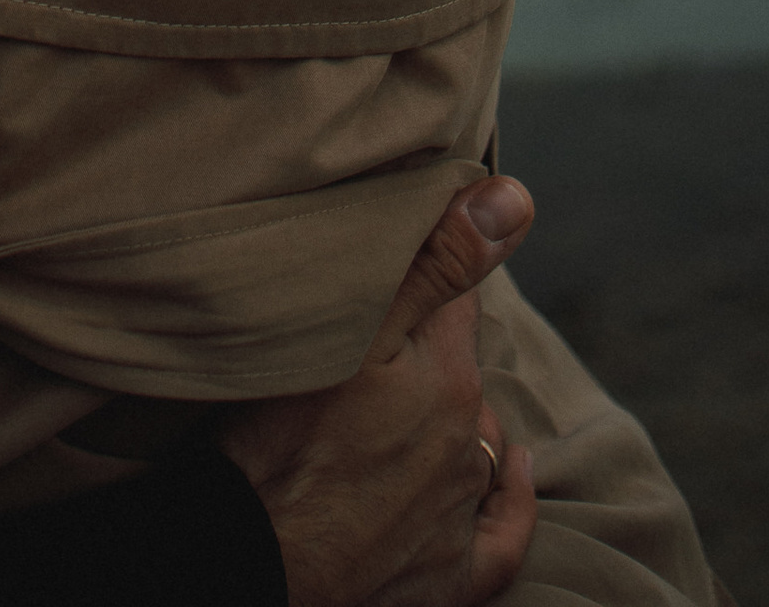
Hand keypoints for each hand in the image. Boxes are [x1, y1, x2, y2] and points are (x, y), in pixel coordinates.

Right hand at [217, 176, 538, 606]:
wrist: (251, 559)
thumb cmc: (279, 439)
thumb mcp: (351, 329)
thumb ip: (435, 264)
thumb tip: (517, 199)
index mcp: (449, 379)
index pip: (455, 303)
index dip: (430, 277)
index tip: (403, 262)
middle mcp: (468, 446)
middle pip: (461, 377)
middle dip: (433, 355)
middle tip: (383, 345)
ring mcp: (457, 516)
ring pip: (476, 446)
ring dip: (455, 422)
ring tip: (412, 404)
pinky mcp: (446, 580)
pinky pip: (499, 540)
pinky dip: (511, 505)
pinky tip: (517, 475)